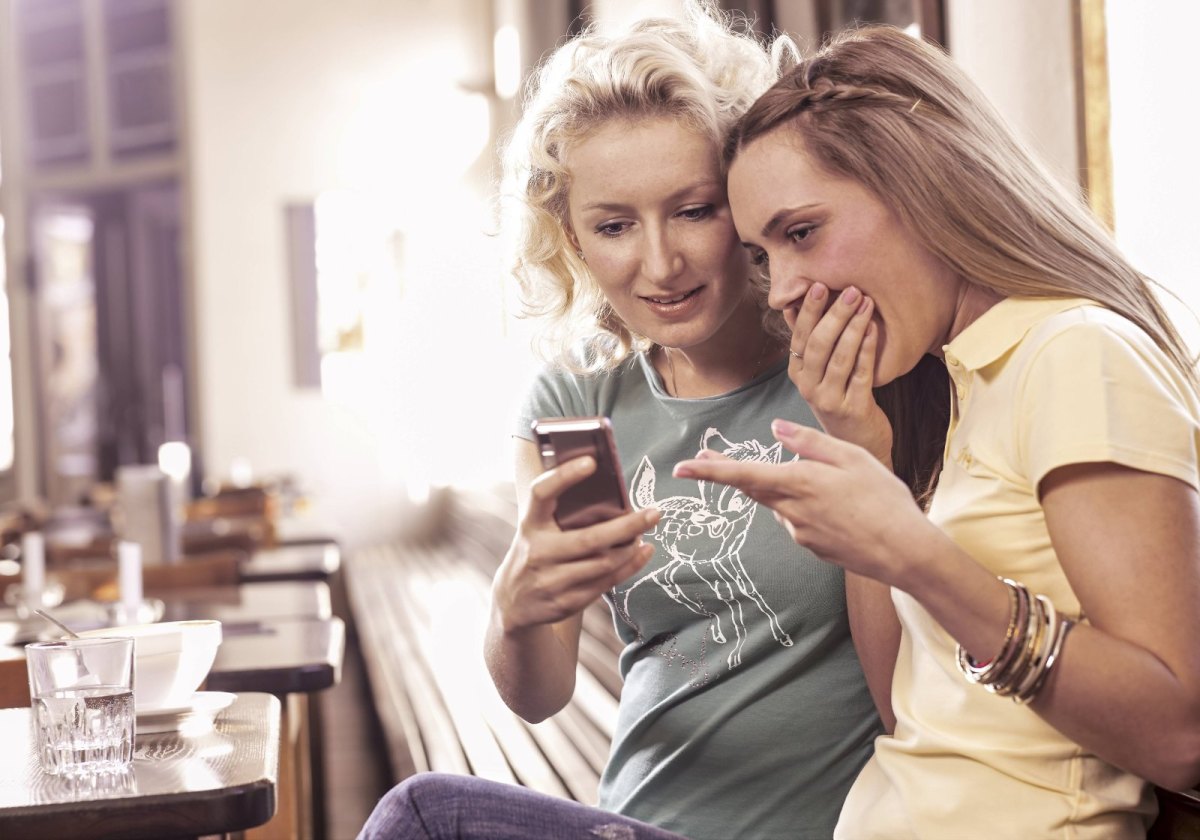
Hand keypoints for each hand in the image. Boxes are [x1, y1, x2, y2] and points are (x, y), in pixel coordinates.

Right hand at [493, 455, 658, 632]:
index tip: (591, 462)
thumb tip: (610, 490)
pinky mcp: (565, 603)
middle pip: (589, 539)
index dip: (564, 475)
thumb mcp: (537, 529)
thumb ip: (561, 512)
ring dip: (631, 548)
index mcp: (530, 524)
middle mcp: (538, 552)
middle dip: (627, 526)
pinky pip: (605, 583)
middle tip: (654, 512)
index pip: (541, 493)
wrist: (513, 604)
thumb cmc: (535, 553)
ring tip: (646, 532)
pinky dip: (630, 566)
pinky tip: (643, 553)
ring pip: (603, 563)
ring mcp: (550, 581)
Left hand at [674, 420, 933, 586]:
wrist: (905, 552)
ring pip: (779, 502)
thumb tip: (776, 428)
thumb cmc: (883, 498)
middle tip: (704, 455)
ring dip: (785, 488)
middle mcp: (791, 510)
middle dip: (726, 471)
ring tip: (835, 485)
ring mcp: (799, 532)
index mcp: (799, 483)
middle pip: (751, 488)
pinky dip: (807, 506)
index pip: (743, 475)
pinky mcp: (811, 546)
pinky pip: (798, 519)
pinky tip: (840, 507)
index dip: (710, 471)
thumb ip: (809, 442)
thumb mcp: (852, 458)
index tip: (682, 467)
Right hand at [786, 283, 892, 465]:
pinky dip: (868, 348)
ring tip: (866, 302)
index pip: (800, 337)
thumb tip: (791, 306)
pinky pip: (862, 372)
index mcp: (798, 374)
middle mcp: (809, 388)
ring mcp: (830, 400)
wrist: (857, 442)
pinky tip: (874, 328)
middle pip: (819, 345)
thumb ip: (808, 341)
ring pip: (840, 357)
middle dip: (835, 314)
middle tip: (851, 290)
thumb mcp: (818, 372)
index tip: (819, 285)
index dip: (809, 311)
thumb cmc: (840, 398)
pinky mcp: (854, 409)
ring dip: (854, 327)